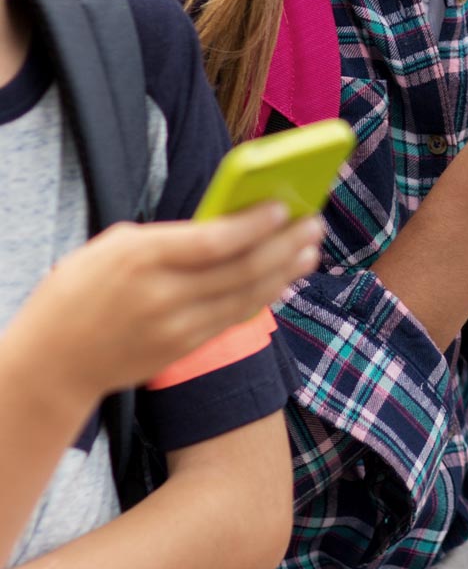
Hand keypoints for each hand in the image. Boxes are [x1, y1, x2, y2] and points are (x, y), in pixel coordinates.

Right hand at [9, 203, 321, 399]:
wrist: (52, 362)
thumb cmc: (80, 290)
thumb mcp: (113, 247)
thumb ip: (170, 236)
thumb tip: (229, 222)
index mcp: (141, 258)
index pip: (214, 240)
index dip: (255, 224)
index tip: (284, 206)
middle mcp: (163, 295)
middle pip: (242, 268)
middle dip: (285, 243)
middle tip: (314, 223)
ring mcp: (176, 327)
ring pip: (247, 294)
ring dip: (286, 270)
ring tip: (311, 248)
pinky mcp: (184, 348)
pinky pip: (235, 316)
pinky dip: (265, 294)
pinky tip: (284, 277)